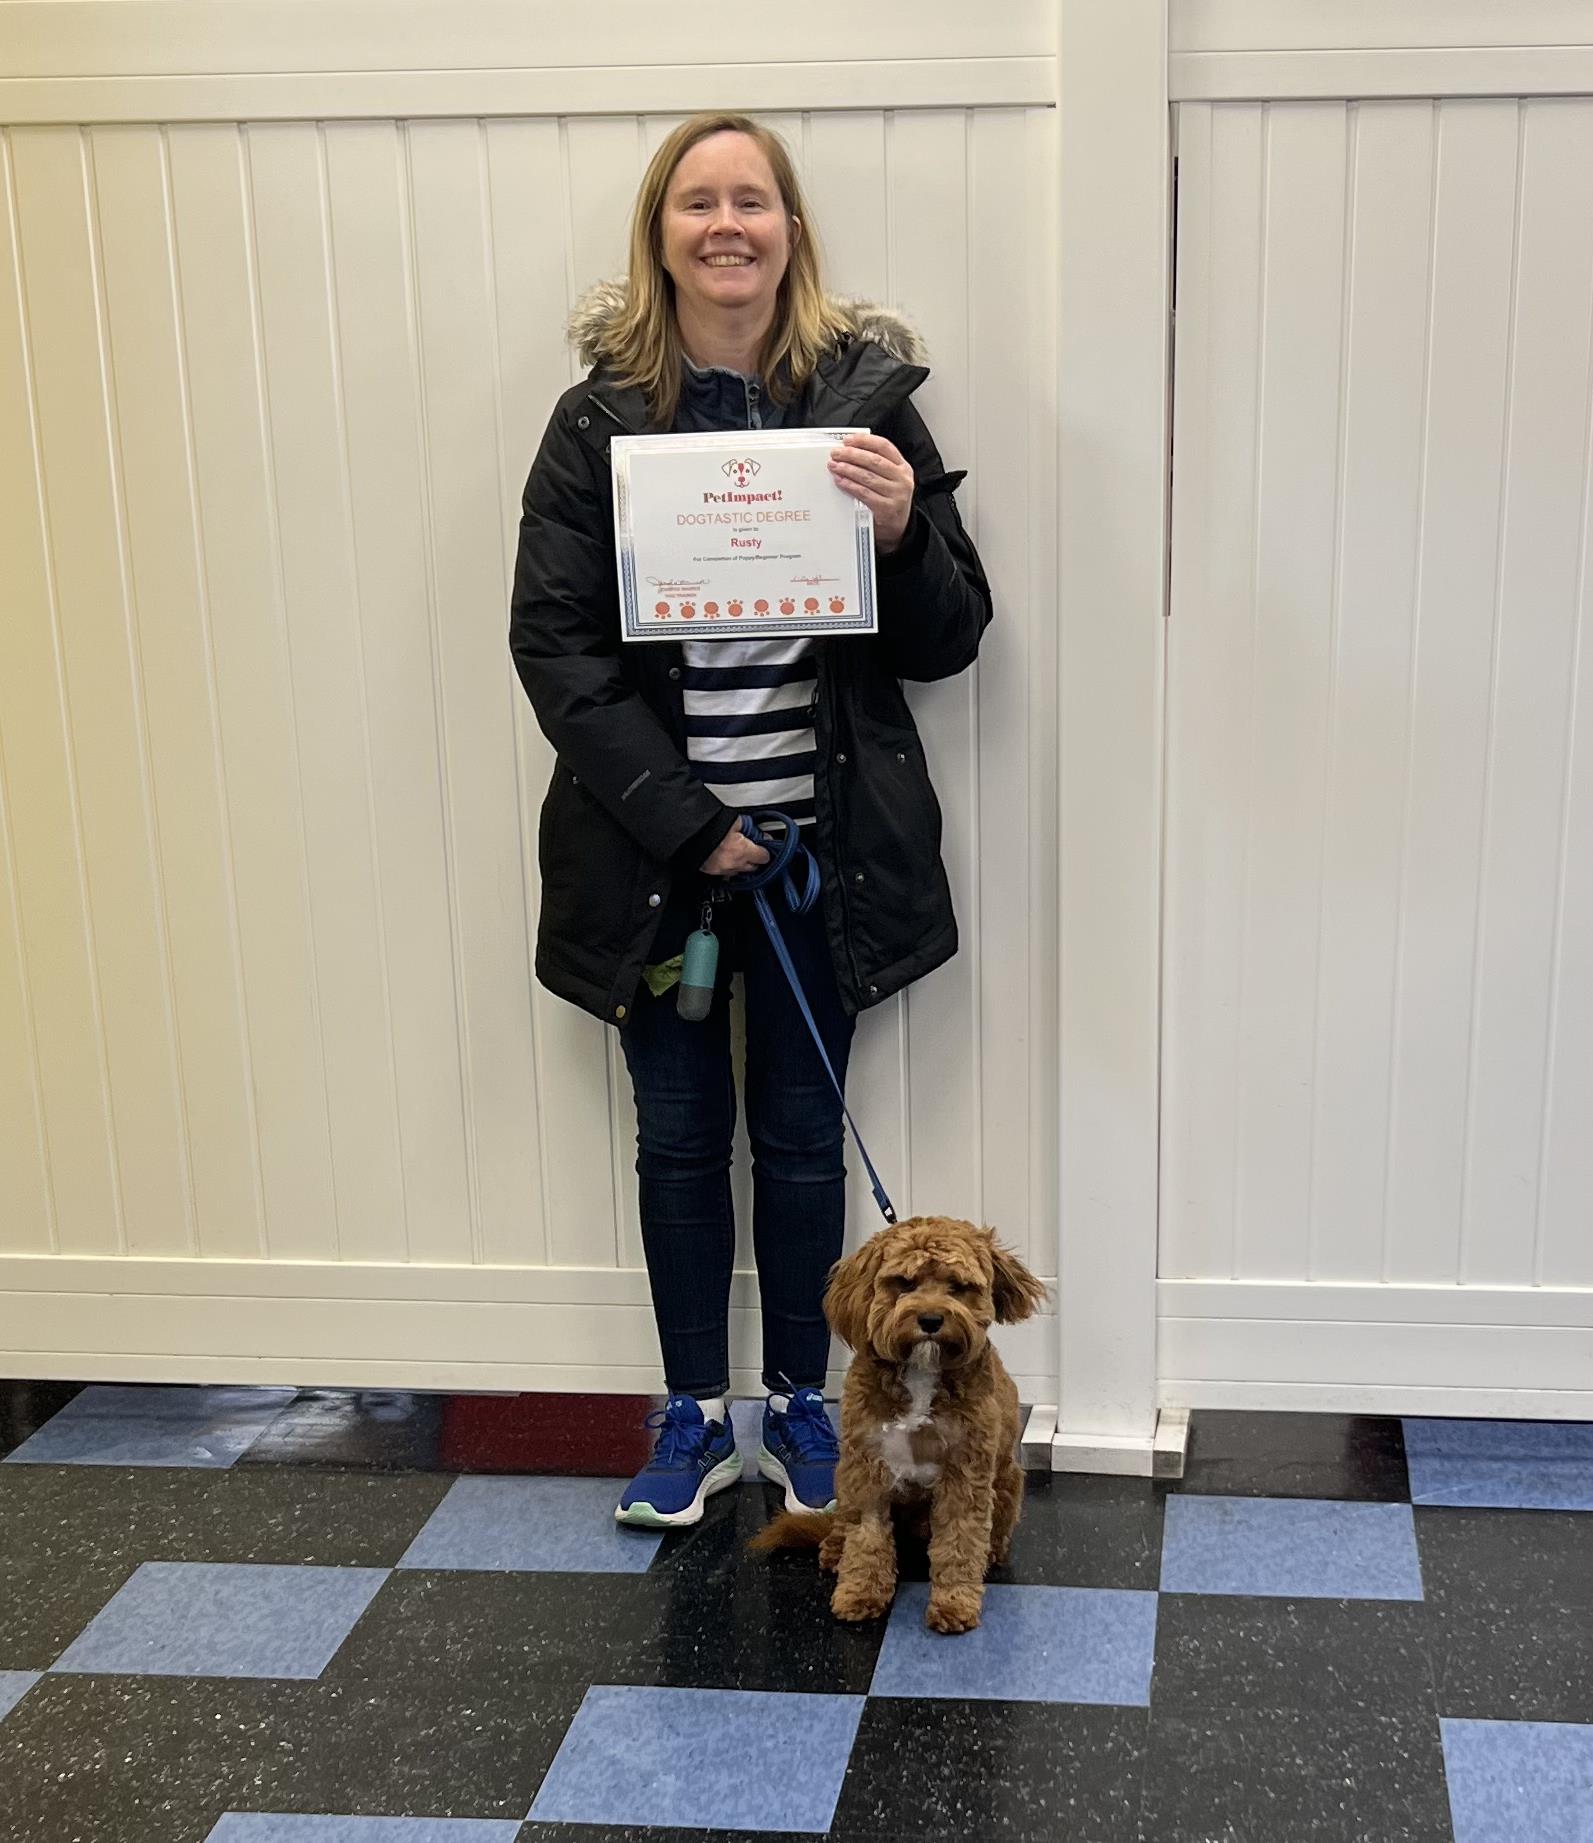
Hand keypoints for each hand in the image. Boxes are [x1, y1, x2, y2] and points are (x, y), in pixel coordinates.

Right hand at [700, 819, 769, 877]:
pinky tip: (725, 857)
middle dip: (754, 858)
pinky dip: (728, 867)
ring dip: (741, 863)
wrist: (688, 834)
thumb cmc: (708, 826)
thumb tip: (755, 830)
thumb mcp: (733, 820)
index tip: (764, 844)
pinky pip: (726, 873)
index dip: (765, 849)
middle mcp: (734, 864)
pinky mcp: (712, 873)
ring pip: (739, 871)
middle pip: (754, 867)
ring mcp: (723, 871)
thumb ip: (748, 826)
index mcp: (742, 850)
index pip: (764, 856)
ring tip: (736, 851)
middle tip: (751, 847)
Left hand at [829, 433, 914, 554]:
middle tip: (836, 453)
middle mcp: (902, 479)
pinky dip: (850, 485)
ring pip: (868, 476)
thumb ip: (876, 466)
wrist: (898, 528)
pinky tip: (840, 481)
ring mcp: (896, 494)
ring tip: (834, 465)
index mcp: (903, 467)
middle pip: (874, 461)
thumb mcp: (890, 479)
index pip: (884, 447)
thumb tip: (849, 451)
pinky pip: (864, 493)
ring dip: (848, 469)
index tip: (848, 440)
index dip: (865, 441)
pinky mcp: (886, 508)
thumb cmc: (889, 500)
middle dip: (852, 455)